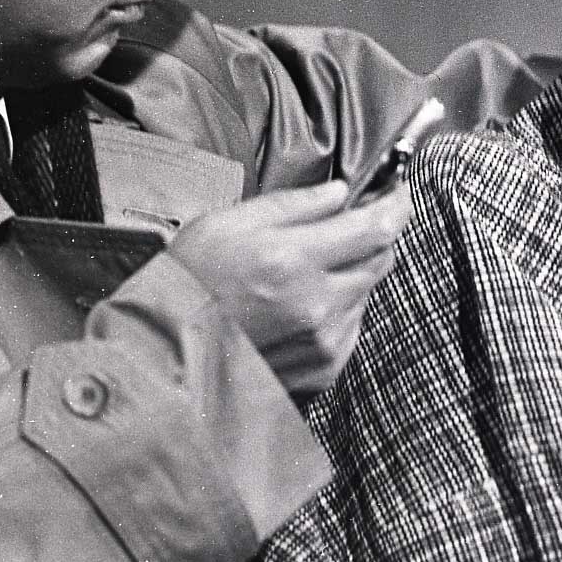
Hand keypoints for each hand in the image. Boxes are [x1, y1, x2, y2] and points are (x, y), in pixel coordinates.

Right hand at [168, 180, 412, 397]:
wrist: (160, 357)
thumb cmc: (187, 285)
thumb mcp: (228, 223)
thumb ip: (294, 205)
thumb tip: (342, 192)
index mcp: (292, 260)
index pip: (375, 228)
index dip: (397, 205)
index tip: (401, 191)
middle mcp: (317, 305)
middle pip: (380, 259)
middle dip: (375, 236)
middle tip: (354, 224)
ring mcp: (323, 343)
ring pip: (366, 293)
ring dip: (352, 274)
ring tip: (305, 272)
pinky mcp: (323, 371)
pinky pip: (351, 327)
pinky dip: (339, 309)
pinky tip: (300, 306)